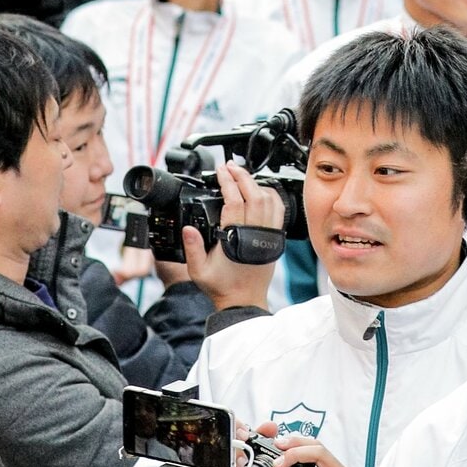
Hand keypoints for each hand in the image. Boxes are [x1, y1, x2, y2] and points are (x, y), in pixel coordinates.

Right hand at [170, 160, 286, 310]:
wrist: (243, 301)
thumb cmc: (221, 286)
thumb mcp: (198, 270)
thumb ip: (192, 247)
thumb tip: (188, 228)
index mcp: (235, 238)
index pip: (234, 201)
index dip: (227, 182)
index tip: (220, 171)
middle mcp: (255, 234)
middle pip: (254, 194)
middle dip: (242, 176)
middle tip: (230, 166)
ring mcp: (267, 235)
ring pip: (268, 200)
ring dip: (256, 183)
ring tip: (242, 174)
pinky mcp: (275, 238)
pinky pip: (278, 211)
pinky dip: (271, 196)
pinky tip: (261, 190)